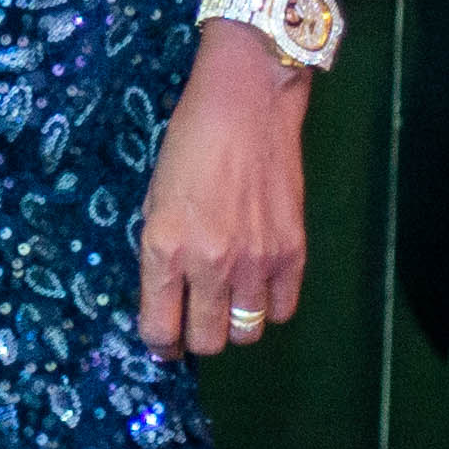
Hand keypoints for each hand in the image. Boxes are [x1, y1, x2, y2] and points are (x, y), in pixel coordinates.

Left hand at [136, 32, 310, 358]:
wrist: (246, 106)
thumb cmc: (189, 146)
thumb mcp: (154, 201)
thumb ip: (160, 255)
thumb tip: (168, 302)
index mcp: (166, 247)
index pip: (160, 329)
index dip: (160, 342)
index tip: (163, 337)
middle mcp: (210, 262)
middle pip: (207, 342)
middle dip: (196, 337)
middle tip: (196, 317)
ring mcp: (256, 261)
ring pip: (246, 331)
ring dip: (233, 323)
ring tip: (228, 300)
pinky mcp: (293, 252)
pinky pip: (283, 309)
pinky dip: (270, 304)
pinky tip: (259, 283)